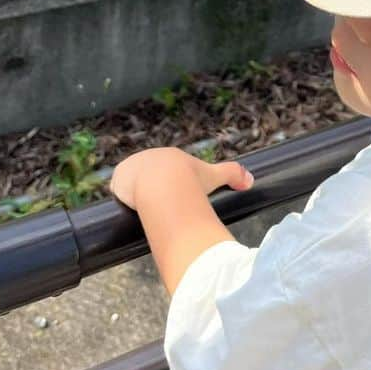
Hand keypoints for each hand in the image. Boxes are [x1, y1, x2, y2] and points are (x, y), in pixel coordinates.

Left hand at [110, 147, 254, 210]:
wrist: (164, 183)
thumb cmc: (190, 179)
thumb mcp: (214, 176)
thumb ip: (234, 174)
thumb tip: (252, 179)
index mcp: (168, 156)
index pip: (167, 172)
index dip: (170, 187)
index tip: (174, 201)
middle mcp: (148, 157)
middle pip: (148, 178)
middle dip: (153, 192)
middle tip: (162, 209)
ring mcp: (131, 168)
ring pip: (133, 185)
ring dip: (137, 195)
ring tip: (147, 213)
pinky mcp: (118, 180)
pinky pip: (119, 191)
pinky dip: (124, 199)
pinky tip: (130, 210)